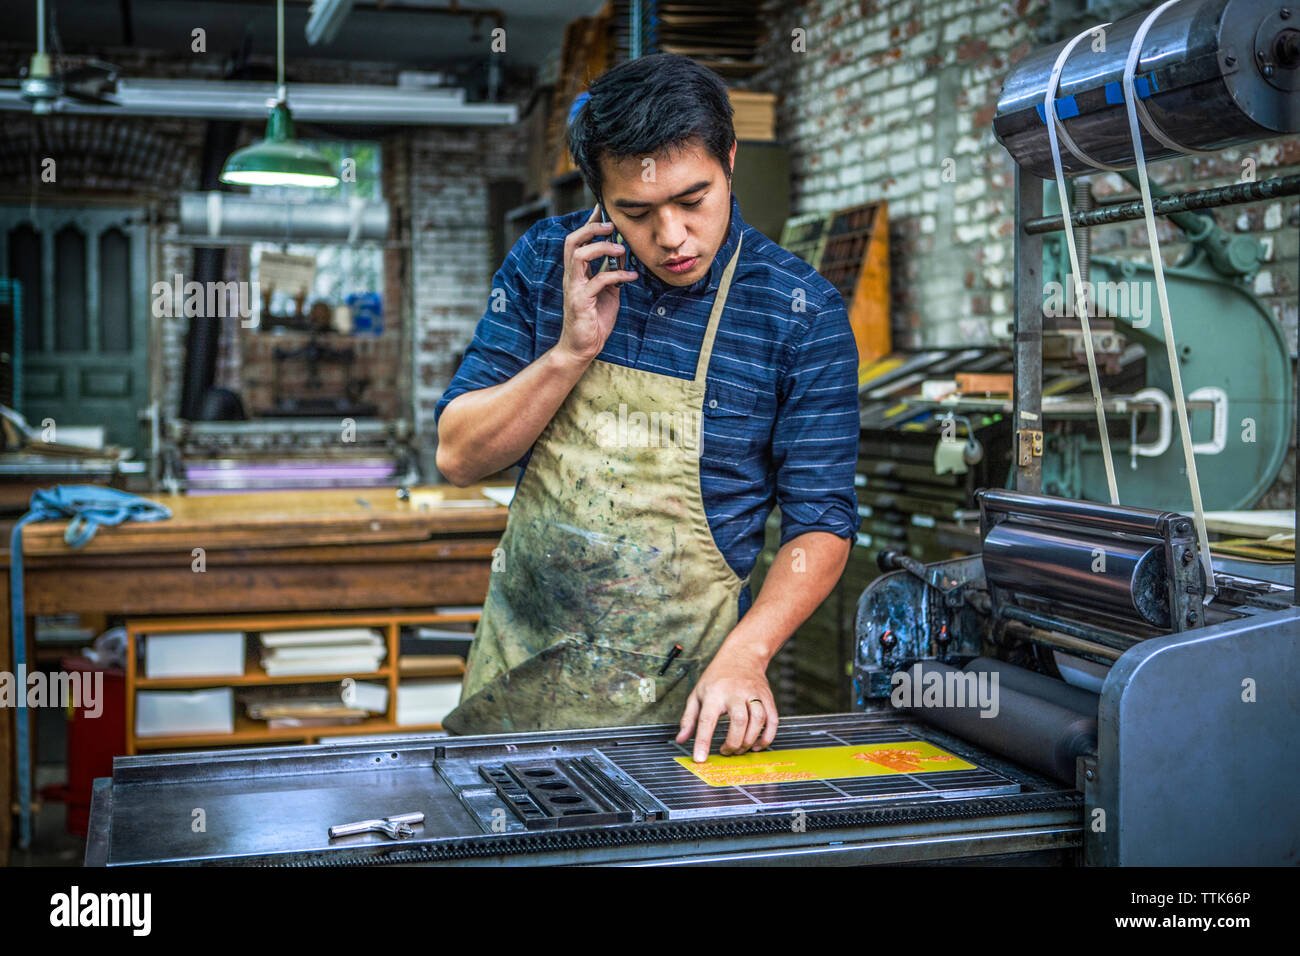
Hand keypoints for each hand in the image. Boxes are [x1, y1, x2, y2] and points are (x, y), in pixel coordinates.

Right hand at [557, 204, 638, 364]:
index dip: (590, 223)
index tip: (603, 208)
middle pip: (572, 241)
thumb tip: (623, 251)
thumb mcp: (609, 290)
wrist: (583, 347)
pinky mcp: (581, 302)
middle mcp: (572, 276)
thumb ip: (613, 271)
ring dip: (602, 248)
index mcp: (577, 272)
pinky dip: (617, 275)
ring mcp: (574, 288)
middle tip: (612, 225)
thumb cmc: (595, 319)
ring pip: (579, 255)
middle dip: (591, 228)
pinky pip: (598, 281)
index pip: (578, 240)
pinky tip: (631, 276)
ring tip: (622, 249)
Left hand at [675, 642, 778, 761]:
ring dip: (750, 741)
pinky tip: (757, 745)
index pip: (707, 720)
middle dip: (733, 743)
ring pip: (757, 721)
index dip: (703, 741)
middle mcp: (735, 692)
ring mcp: (754, 694)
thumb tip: (681, 740)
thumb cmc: (717, 677)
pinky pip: (773, 720)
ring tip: (740, 749)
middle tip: (725, 752)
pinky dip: (767, 737)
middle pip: (738, 721)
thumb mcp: (697, 693)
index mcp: (714, 692)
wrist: (742, 655)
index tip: (700, 759)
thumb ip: (689, 718)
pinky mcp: (768, 698)